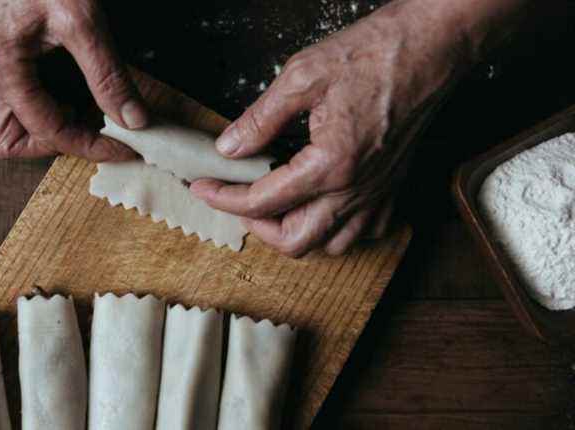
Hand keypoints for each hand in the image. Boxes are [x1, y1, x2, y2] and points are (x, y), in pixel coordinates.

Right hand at [0, 0, 143, 160]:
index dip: (89, 145)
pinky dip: (36, 111)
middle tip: (87, 128)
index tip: (121, 147)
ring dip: (39, 131)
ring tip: (76, 111)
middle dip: (50, 144)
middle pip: (5, 142)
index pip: (47, 131)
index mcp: (2, 65)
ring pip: (1, 127)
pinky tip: (64, 95)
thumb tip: (133, 119)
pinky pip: (8, 105)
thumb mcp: (85, 21)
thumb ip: (108, 75)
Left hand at [190, 0, 482, 256]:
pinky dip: (336, 230)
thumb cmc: (375, 54)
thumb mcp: (302, 76)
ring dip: (296, 234)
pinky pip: (364, 232)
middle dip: (257, 228)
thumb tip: (229, 147)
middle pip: (295, 242)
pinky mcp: (393, 186)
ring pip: (331, 244)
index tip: (204, 188)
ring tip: (274, 207)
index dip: (224, 198)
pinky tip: (322, 207)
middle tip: (237, 200)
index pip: (263, 201)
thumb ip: (260, 119)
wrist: (431, 46)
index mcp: (329, 164)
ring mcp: (378, 192)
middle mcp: (356, 189)